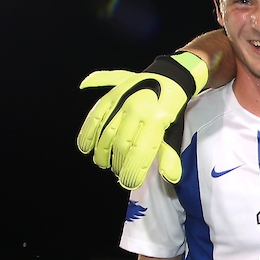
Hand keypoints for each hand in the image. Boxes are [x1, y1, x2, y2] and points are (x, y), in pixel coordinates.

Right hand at [78, 52, 208, 189]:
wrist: (171, 76)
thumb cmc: (172, 109)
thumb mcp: (174, 130)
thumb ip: (169, 153)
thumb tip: (171, 177)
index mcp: (157, 119)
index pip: (140, 152)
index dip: (132, 171)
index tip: (129, 183)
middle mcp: (138, 109)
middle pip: (120, 145)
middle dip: (118, 163)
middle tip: (118, 172)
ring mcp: (123, 100)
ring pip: (105, 132)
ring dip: (101, 152)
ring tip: (103, 163)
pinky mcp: (113, 94)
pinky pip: (95, 115)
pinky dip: (87, 131)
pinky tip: (84, 146)